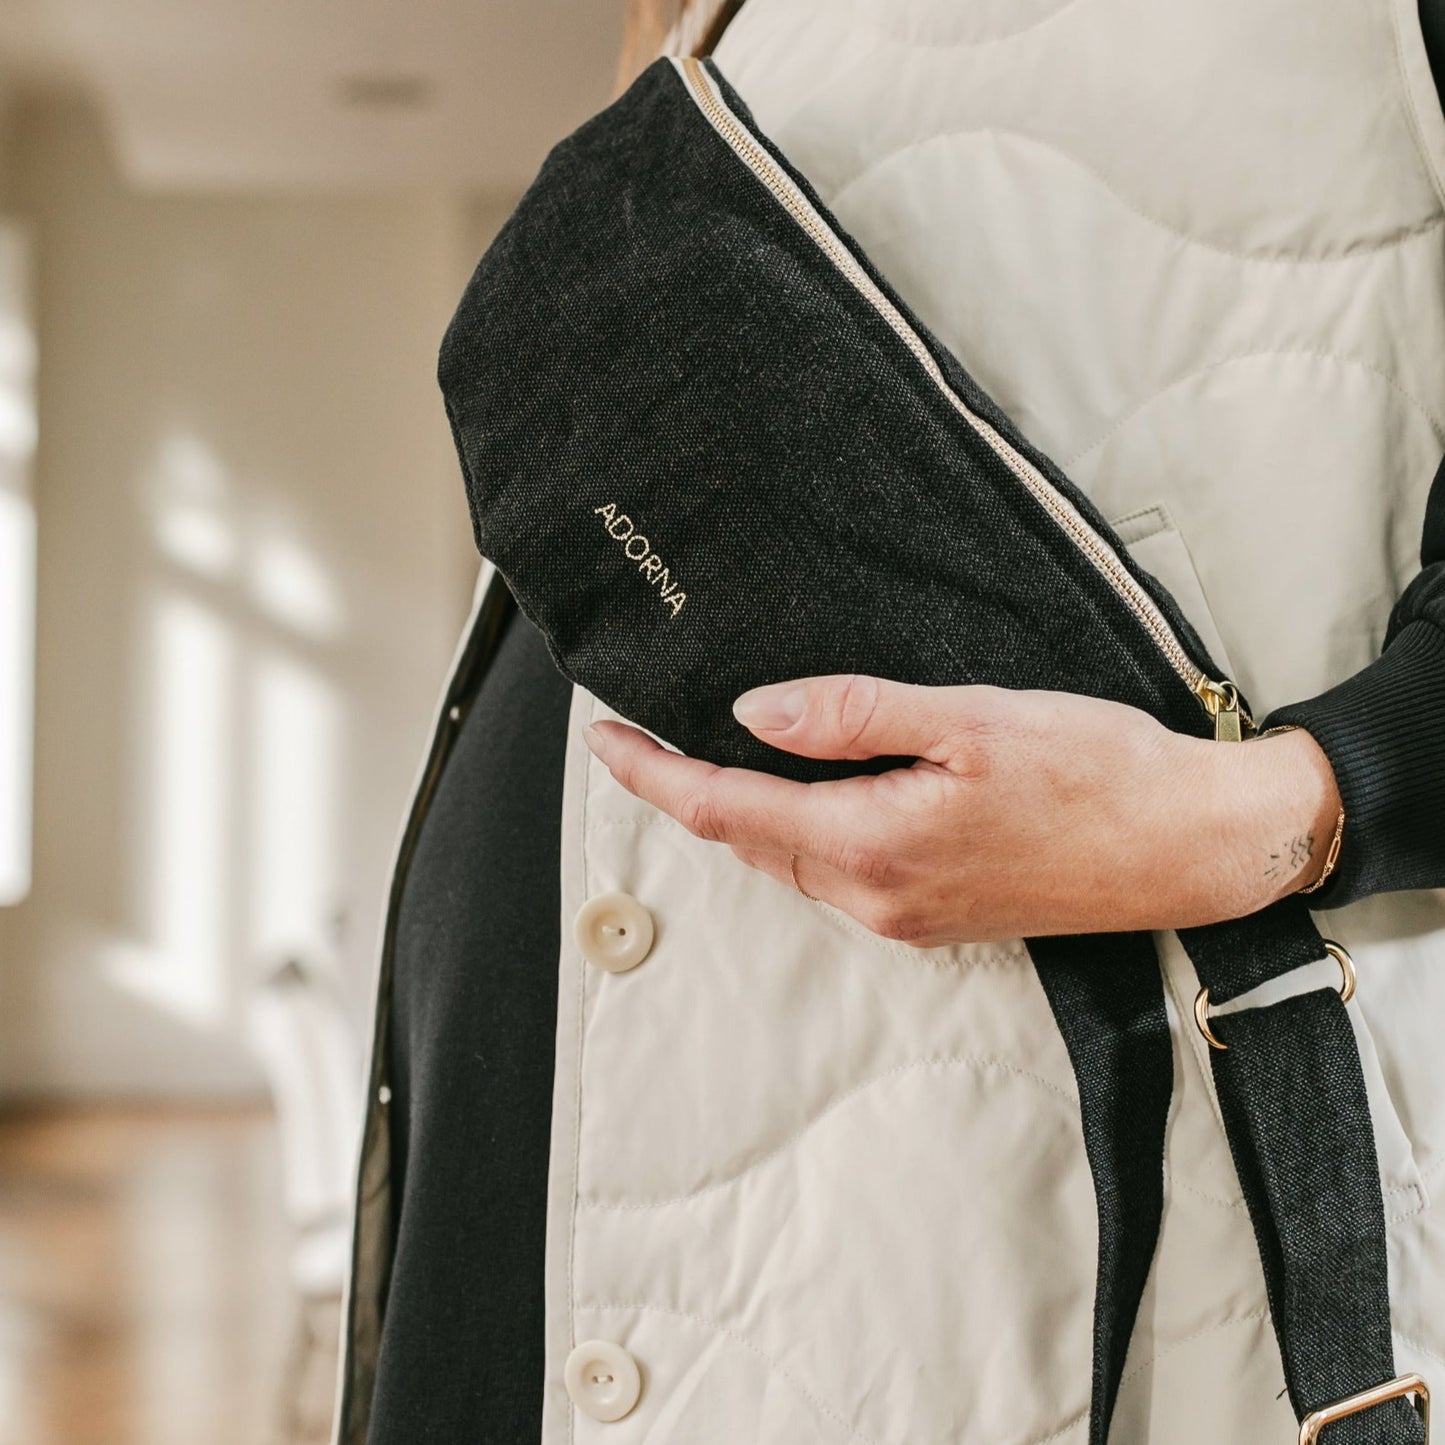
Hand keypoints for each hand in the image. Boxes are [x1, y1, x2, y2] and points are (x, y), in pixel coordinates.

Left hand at [582, 675, 1343, 944]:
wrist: (1191, 846)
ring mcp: (904, 916)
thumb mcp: (969, 719)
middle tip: (640, 735)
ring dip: (739, 813)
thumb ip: (853, 716)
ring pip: (788, 859)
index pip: (724, 812)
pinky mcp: (934, 915)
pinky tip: (800, 793)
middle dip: (685, 791)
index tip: (603, 738)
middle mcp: (874, 898)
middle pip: (747, 841)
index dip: (653, 775)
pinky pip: (834, 872)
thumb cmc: (1095, 773)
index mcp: (871, 847)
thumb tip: (753, 714)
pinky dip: (794, 831)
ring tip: (702, 757)